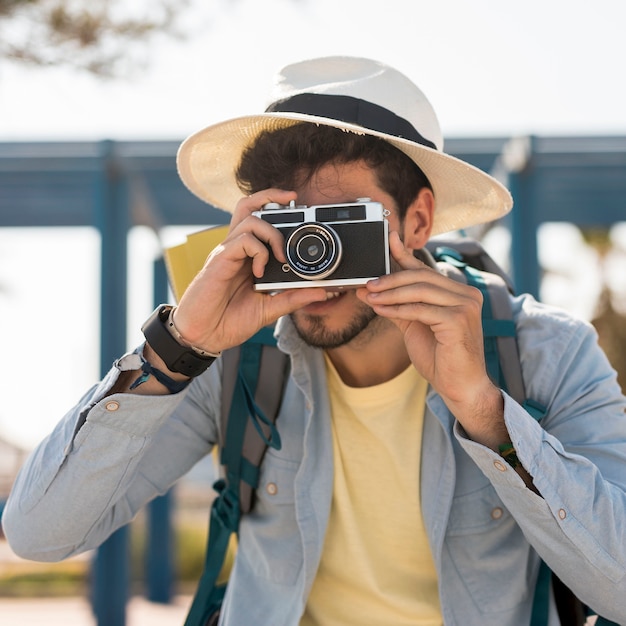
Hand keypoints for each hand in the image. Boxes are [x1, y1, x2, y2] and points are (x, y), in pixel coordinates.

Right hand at [171, 189, 326, 353]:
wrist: (203, 337)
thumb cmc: (228, 321)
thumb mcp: (269, 309)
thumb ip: (293, 298)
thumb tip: (320, 291)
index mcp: (246, 257)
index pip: (258, 218)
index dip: (275, 205)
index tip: (298, 204)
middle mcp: (235, 249)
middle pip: (248, 206)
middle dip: (271, 195)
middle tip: (294, 200)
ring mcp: (226, 253)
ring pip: (250, 219)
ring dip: (272, 234)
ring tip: (280, 258)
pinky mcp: (219, 261)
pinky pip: (242, 240)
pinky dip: (258, 252)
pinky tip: (260, 272)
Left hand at [358, 232, 505, 445]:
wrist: (460, 386)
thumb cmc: (440, 357)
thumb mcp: (414, 325)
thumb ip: (396, 306)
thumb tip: (367, 291)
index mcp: (458, 292)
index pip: (426, 269)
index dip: (405, 254)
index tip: (388, 239)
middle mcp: (466, 294)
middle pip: (422, 277)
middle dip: (390, 278)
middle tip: (367, 283)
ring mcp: (466, 306)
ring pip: (420, 290)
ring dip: (391, 293)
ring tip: (370, 296)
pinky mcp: (459, 320)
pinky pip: (421, 309)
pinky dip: (398, 308)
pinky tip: (381, 309)